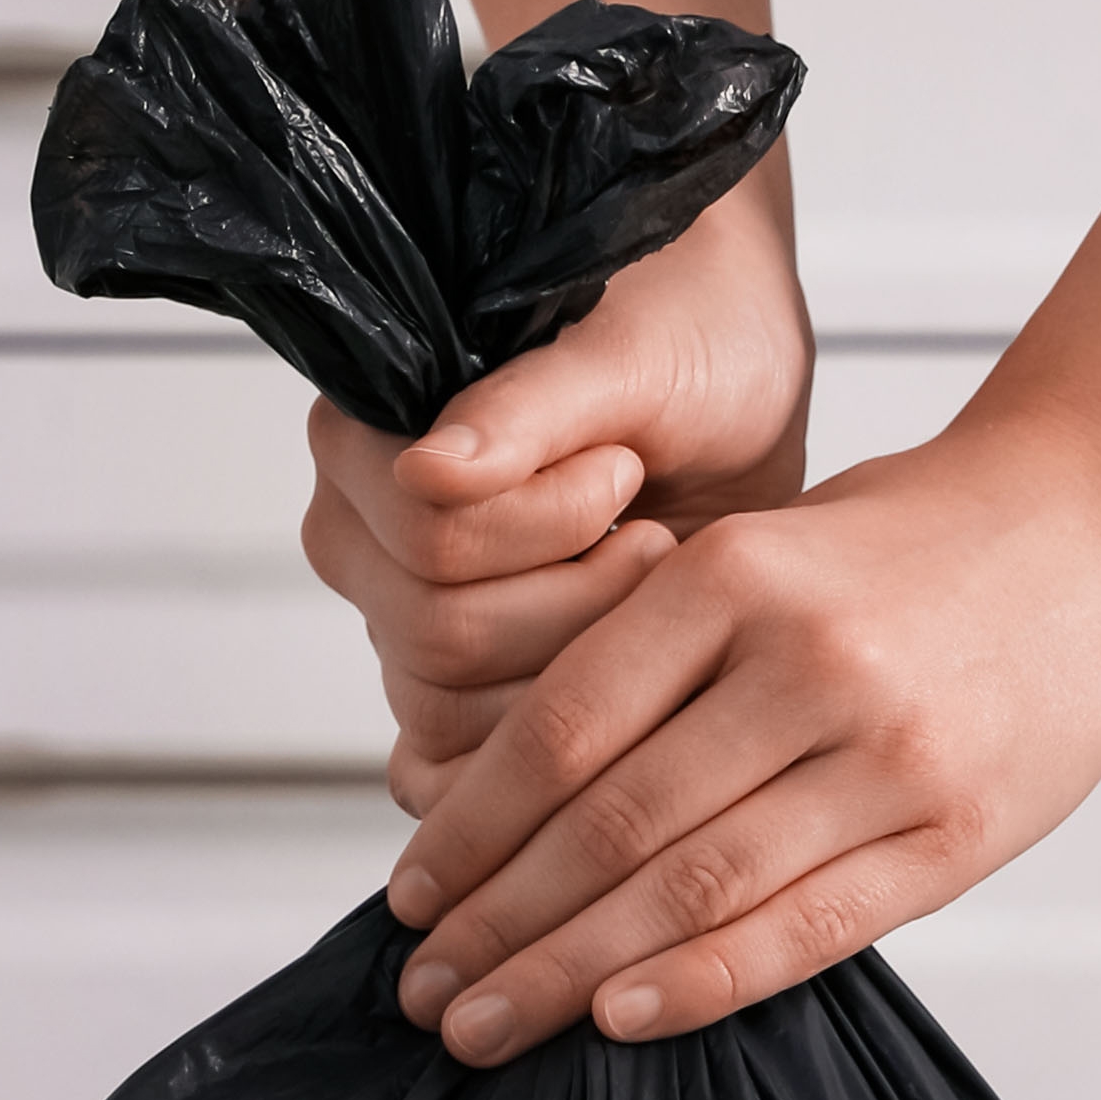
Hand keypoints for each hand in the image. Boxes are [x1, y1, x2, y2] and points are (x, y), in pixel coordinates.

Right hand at [299, 188, 813, 804]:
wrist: (740, 384)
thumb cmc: (683, 337)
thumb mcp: (631, 355)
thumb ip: (528, 406)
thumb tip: (423, 468)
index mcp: (363, 436)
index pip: (429, 538)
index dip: (552, 522)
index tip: (623, 464)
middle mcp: (360, 534)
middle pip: (441, 636)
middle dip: (579, 596)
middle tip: (648, 534)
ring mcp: (398, 620)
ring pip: (456, 708)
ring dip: (582, 656)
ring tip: (640, 579)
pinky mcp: (450, 688)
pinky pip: (460, 762)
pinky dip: (557, 735)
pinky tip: (619, 670)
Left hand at [382, 393, 1100, 1062]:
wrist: (1098, 522)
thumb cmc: (905, 545)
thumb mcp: (762, 551)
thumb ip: (656, 659)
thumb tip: (509, 807)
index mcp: (733, 574)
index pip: (563, 729)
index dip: (472, 827)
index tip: (411, 897)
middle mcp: (806, 660)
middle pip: (612, 822)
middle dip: (500, 924)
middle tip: (422, 994)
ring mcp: (889, 751)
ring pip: (694, 886)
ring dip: (572, 971)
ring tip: (488, 1025)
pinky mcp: (958, 830)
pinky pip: (809, 926)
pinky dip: (704, 981)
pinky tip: (620, 1020)